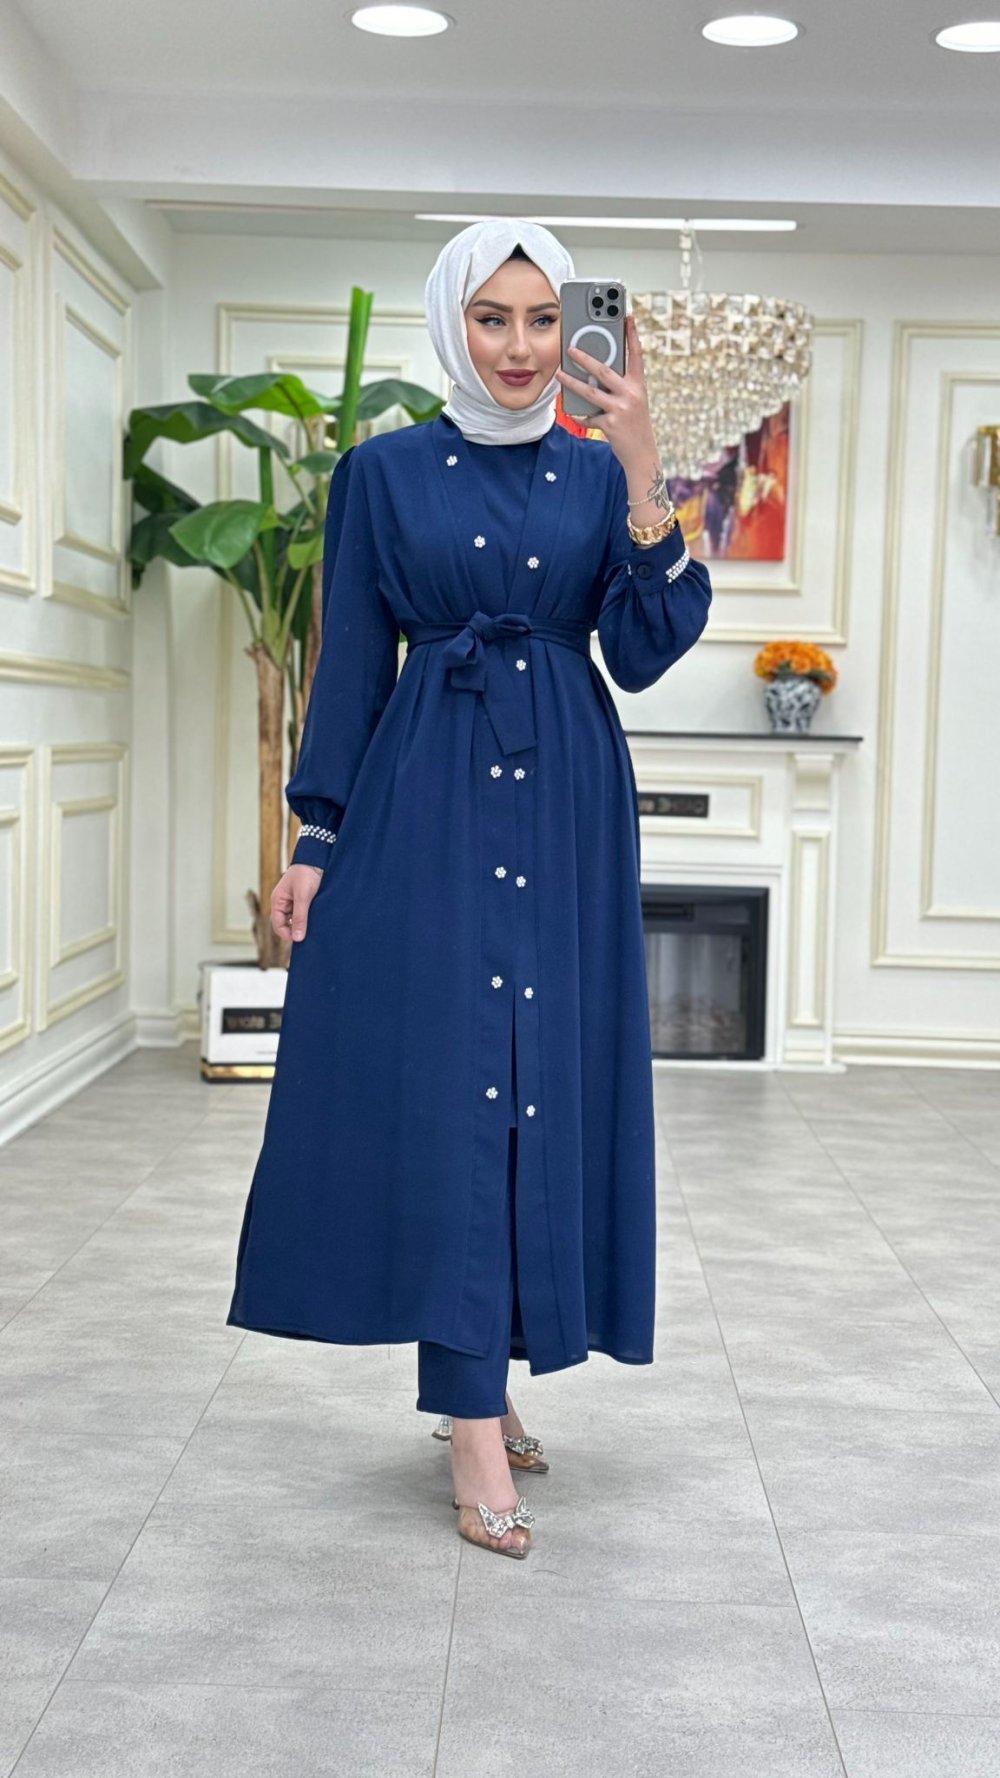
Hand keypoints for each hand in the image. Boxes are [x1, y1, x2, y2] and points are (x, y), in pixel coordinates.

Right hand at [270, 863, 322, 942]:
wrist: (318, 858)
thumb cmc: (307, 873)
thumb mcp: (303, 897)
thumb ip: (300, 917)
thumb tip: (297, 938)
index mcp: (277, 900)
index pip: (277, 924)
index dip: (287, 934)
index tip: (300, 940)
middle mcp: (283, 903)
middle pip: (285, 924)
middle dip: (295, 931)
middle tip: (309, 936)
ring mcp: (293, 902)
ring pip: (295, 920)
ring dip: (303, 925)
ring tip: (314, 928)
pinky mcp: (304, 900)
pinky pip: (303, 914)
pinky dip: (309, 919)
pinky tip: (317, 921)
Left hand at [555, 313, 656, 466]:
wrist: (642, 453)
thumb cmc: (634, 424)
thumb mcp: (633, 401)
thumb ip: (618, 386)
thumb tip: (594, 373)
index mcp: (638, 385)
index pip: (636, 354)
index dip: (632, 334)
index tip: (627, 315)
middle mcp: (631, 394)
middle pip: (604, 371)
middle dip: (585, 358)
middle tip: (570, 348)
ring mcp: (621, 409)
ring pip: (591, 392)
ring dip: (572, 382)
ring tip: (559, 375)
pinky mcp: (611, 424)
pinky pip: (588, 416)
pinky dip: (579, 414)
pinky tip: (572, 411)